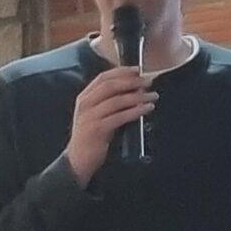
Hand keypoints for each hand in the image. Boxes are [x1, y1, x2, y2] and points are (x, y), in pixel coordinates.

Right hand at [65, 67, 156, 185]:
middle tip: (148, 82)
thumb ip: (109, 102)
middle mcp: (85, 105)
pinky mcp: (97, 130)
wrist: (77, 160)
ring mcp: (90, 117)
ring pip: (117, 100)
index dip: (122, 71)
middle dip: (132, 82)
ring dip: (138, 96)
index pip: (103, 78)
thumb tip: (135, 90)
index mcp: (84, 98)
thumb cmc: (91, 137)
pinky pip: (120, 116)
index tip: (138, 70)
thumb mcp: (96, 115)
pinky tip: (146, 109)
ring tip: (153, 96)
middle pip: (110, 86)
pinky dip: (136, 111)